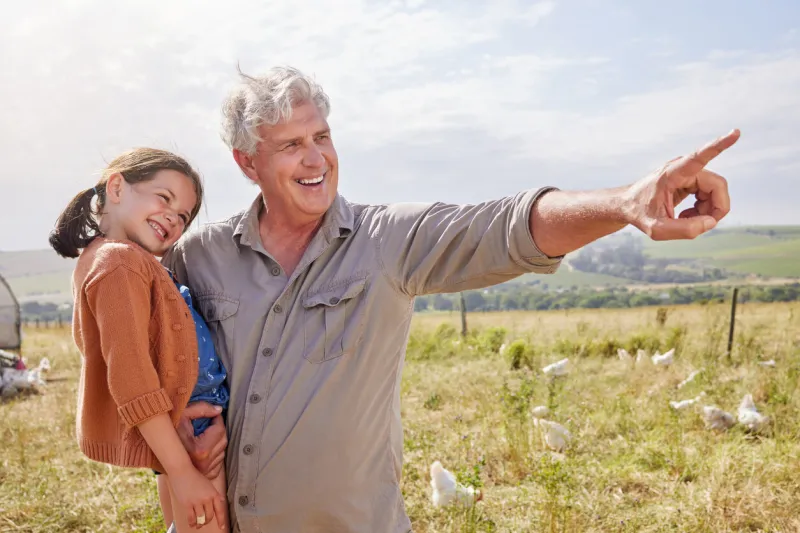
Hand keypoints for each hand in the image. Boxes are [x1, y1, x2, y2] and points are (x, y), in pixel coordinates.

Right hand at [169, 464, 226, 528]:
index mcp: (214, 493)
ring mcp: (197, 501)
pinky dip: (192, 523)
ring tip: (198, 525)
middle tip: (204, 522)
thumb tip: (220, 501)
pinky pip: (191, 518)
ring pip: (201, 519)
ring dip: (199, 524)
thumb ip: (213, 494)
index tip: (222, 527)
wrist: (183, 471)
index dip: (221, 520)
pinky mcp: (188, 504)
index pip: (220, 509)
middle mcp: (207, 498)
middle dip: (207, 521)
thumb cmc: (195, 476)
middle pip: (210, 516)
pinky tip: (192, 523)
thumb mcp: (208, 484)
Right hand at [176, 402, 227, 479]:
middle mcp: (204, 464)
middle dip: (218, 429)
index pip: (220, 430)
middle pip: (223, 440)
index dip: (217, 419)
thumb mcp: (183, 414)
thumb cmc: (169, 430)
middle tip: (208, 424)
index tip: (212, 415)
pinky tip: (204, 447)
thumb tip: (219, 410)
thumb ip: (201, 409)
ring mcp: (206, 471)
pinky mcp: (207, 476)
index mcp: (200, 450)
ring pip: (222, 450)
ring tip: (204, 436)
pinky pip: (219, 461)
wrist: (159, 449)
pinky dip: (215, 453)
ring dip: (217, 441)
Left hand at [624, 129, 739, 240]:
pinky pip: (710, 194)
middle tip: (700, 225)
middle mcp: (684, 168)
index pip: (699, 157)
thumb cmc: (639, 213)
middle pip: (717, 186)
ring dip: (707, 211)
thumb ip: (684, 230)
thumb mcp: (657, 229)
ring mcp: (689, 173)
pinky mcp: (691, 180)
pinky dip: (703, 209)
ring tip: (686, 220)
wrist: (628, 205)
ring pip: (716, 191)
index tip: (735, 132)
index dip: (719, 145)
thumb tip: (711, 222)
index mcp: (672, 173)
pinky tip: (687, 216)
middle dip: (715, 209)